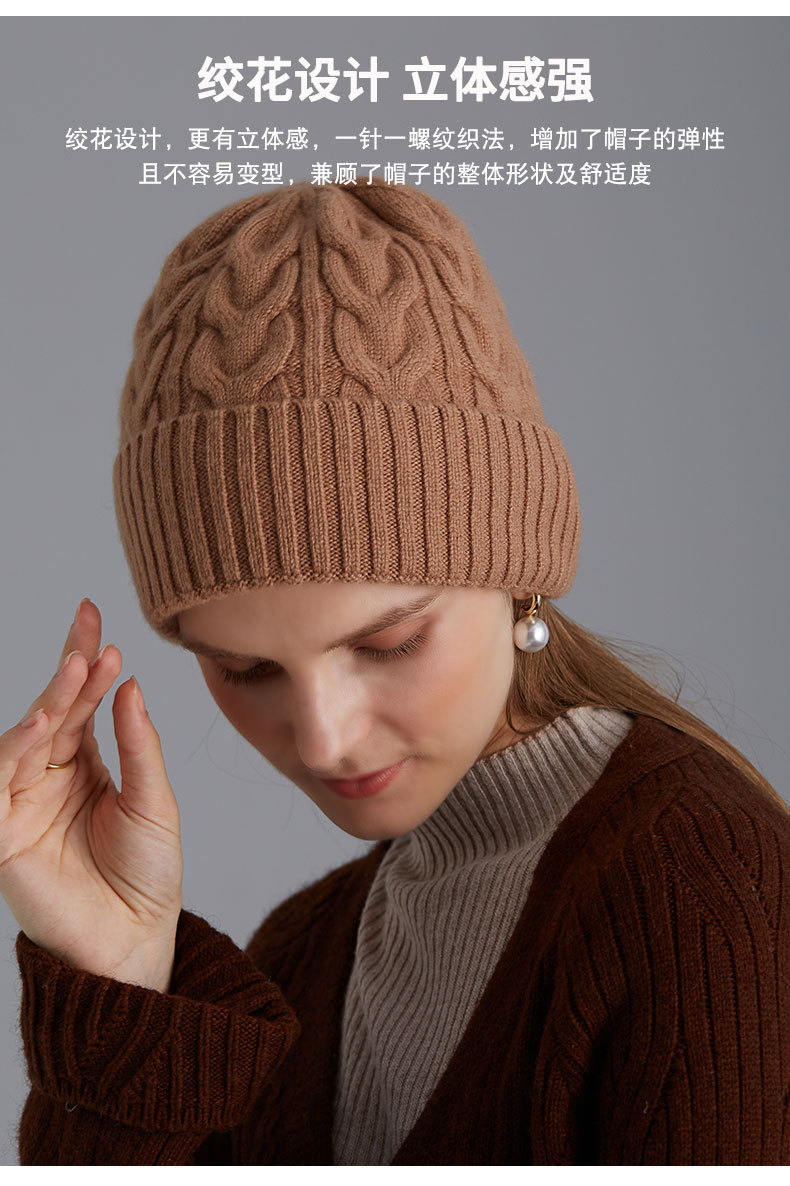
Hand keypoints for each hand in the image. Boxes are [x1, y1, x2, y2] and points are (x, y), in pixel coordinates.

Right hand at [0, 599, 182, 990]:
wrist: (135, 942)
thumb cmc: (147, 875)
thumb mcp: (154, 801)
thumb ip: (138, 746)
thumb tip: (130, 685)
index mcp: (85, 765)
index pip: (80, 702)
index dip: (84, 660)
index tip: (93, 616)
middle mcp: (48, 777)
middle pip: (51, 712)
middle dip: (68, 671)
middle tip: (90, 637)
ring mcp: (22, 804)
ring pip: (22, 740)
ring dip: (47, 701)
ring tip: (76, 670)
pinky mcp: (3, 836)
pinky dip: (11, 752)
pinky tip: (38, 723)